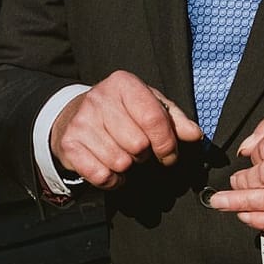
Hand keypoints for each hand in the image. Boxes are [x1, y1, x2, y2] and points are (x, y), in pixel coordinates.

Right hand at [50, 71, 204, 189]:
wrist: (75, 115)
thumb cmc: (120, 111)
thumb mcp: (149, 106)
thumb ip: (175, 120)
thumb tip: (194, 134)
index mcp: (123, 83)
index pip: (154, 119)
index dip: (167, 144)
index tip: (169, 155)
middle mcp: (99, 98)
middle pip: (138, 144)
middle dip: (144, 154)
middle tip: (138, 149)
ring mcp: (81, 122)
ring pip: (120, 162)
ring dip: (127, 166)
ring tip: (122, 155)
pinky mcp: (69, 144)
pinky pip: (101, 175)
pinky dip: (112, 180)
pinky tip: (110, 167)